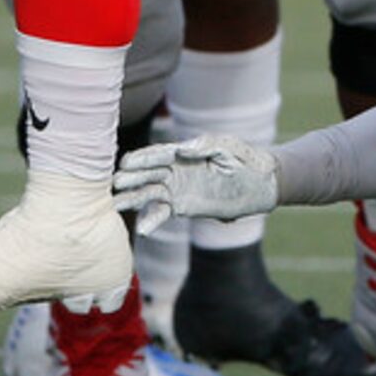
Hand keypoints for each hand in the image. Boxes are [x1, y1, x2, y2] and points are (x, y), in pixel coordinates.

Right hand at [111, 135, 279, 236]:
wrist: (262, 184)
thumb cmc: (246, 159)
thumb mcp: (229, 147)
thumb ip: (206, 145)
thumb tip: (183, 148)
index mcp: (184, 152)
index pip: (158, 154)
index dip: (142, 159)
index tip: (125, 163)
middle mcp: (175, 170)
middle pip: (147, 174)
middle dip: (131, 178)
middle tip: (114, 184)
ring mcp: (177, 189)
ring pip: (149, 193)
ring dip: (132, 198)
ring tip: (115, 205)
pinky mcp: (183, 207)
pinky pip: (162, 213)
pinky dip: (152, 220)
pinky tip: (142, 229)